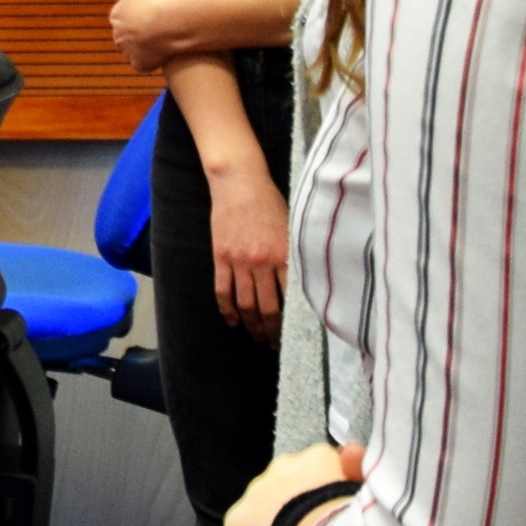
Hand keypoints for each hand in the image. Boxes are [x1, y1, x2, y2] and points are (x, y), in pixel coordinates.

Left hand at [111, 0, 192, 71]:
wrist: (167, 23)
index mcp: (116, 16)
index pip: (125, 15)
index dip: (140, 13)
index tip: (154, 11)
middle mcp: (118, 36)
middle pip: (129, 34)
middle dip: (141, 31)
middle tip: (160, 26)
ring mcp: (128, 52)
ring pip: (137, 50)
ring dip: (147, 46)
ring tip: (165, 38)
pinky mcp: (140, 65)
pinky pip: (146, 63)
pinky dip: (154, 59)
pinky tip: (165, 51)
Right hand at [206, 158, 287, 339]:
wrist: (239, 182)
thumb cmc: (270, 202)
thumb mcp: (291, 227)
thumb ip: (294, 255)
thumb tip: (303, 283)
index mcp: (284, 255)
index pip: (291, 299)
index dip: (292, 321)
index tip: (295, 334)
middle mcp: (262, 262)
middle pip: (268, 308)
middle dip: (272, 331)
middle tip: (274, 344)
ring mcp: (239, 261)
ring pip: (245, 304)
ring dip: (251, 325)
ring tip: (256, 336)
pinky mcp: (221, 257)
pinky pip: (223, 290)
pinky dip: (227, 309)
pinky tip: (232, 321)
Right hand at [224, 441, 365, 525]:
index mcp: (236, 525)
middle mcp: (254, 490)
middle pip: (279, 510)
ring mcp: (286, 468)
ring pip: (304, 484)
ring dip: (319, 498)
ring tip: (344, 523)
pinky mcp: (317, 454)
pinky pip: (333, 466)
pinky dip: (345, 475)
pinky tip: (357, 492)